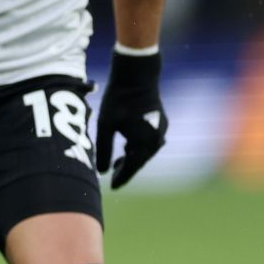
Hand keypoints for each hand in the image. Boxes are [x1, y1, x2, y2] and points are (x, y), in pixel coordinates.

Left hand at [95, 48, 167, 188]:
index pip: (133, 167)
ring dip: (133, 157)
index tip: (113, 188)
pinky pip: (149, 141)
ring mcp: (162, 130)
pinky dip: (138, 146)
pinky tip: (128, 146)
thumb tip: (102, 172)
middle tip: (113, 176)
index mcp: (145, 142)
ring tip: (118, 162)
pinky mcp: (161, 122)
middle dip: (127, 168)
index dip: (122, 178)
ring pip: (145, 151)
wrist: (136, 75)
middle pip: (140, 160)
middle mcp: (157, 139)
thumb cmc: (118, 100)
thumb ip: (104, 149)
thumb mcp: (105, 126)